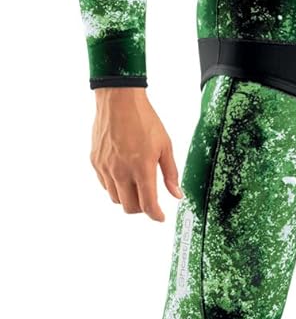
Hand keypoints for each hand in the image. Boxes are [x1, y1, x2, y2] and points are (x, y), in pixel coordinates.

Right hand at [90, 87, 183, 219]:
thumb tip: (177, 194)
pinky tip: (123, 174)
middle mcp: (122, 172)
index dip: (156, 215)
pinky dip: (115, 185)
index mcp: (142, 168)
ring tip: (136, 184)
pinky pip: (105, 184)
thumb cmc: (145, 120)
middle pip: (130, 207)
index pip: (148, 205)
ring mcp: (106, 168)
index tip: (160, 217)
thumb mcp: (165, 145)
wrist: (119, 101)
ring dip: (127, 197)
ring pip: (116, 198)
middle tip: (149, 200)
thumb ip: (170, 173)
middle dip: (142, 208)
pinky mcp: (95, 162)